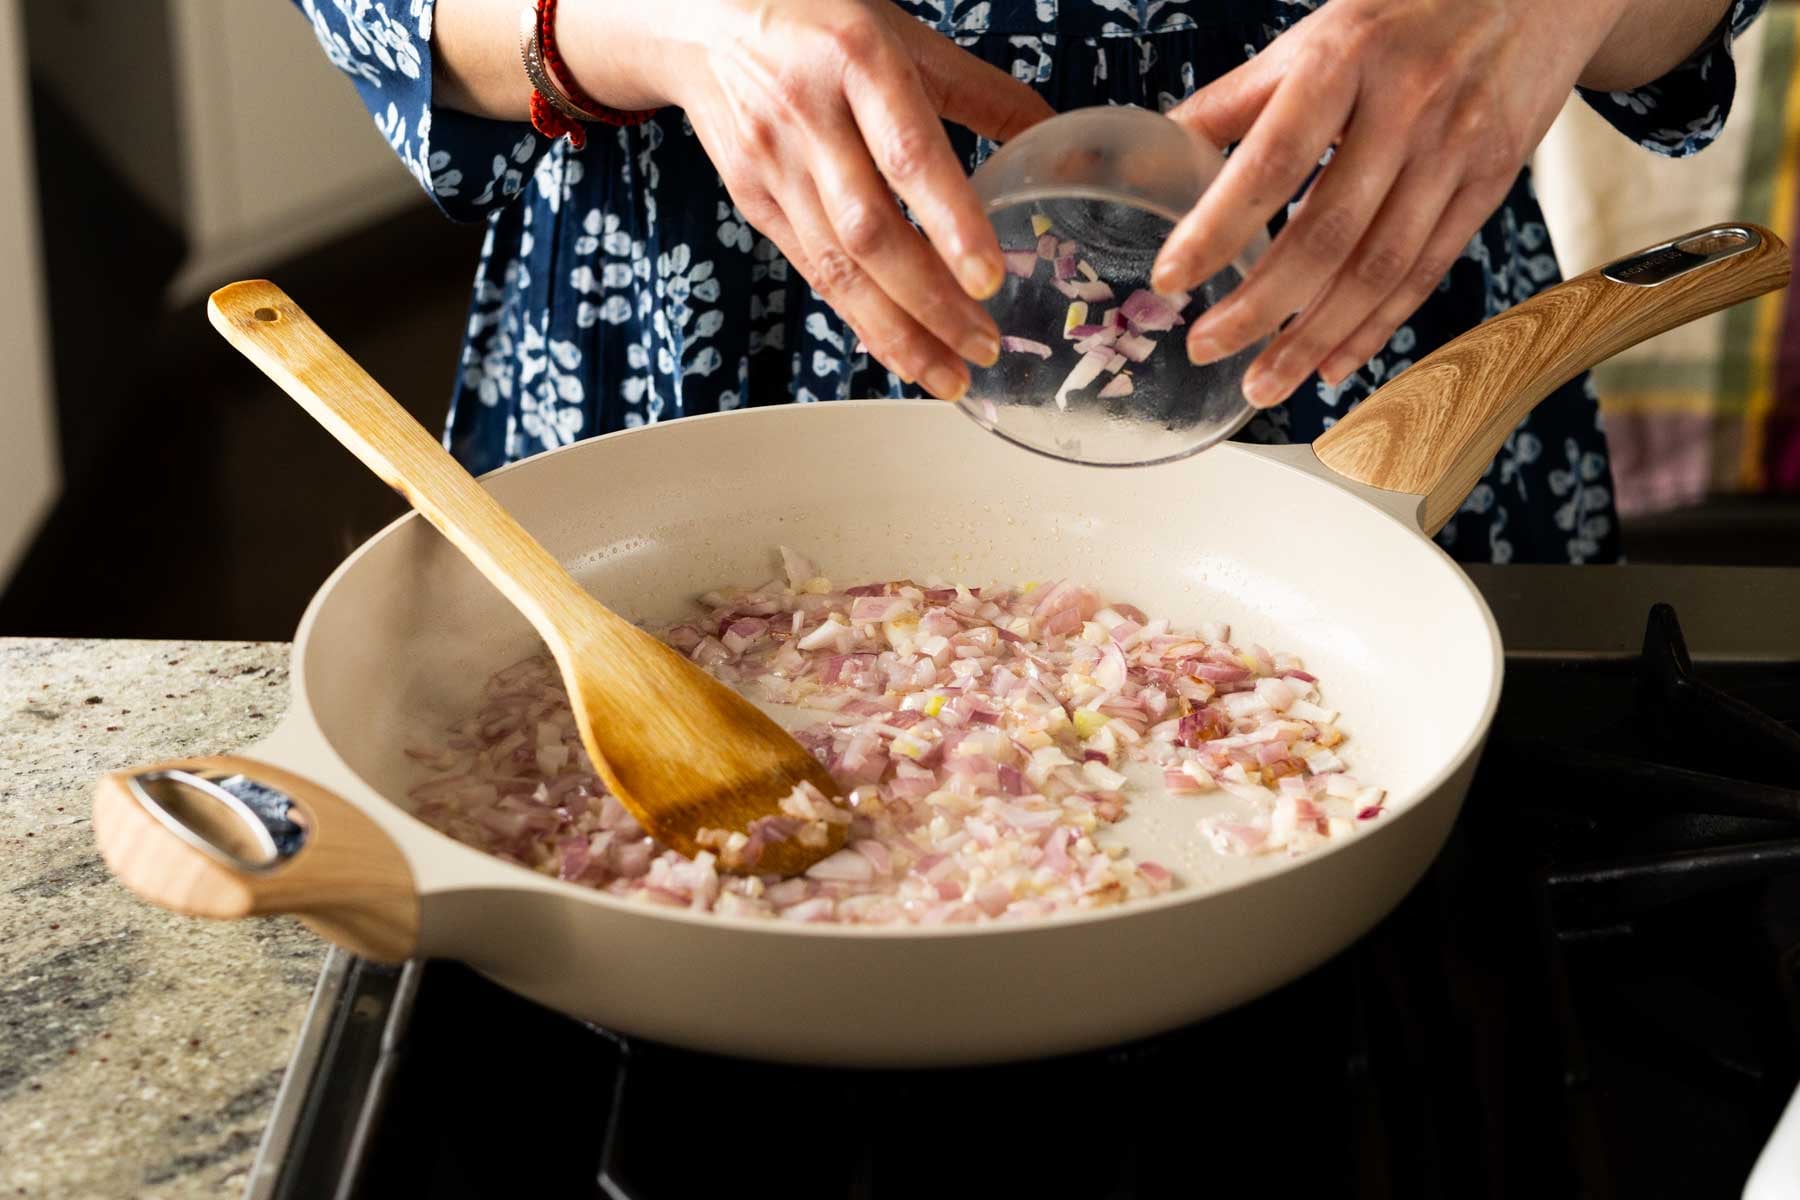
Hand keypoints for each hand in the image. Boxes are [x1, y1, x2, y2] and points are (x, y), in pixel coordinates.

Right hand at [615, 0, 1052, 401]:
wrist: (700, 18)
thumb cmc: (815, 20)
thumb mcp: (903, 34)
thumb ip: (978, 91)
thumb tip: (1053, 139)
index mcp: (859, 62)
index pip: (909, 155)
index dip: (951, 223)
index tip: (989, 280)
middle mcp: (810, 117)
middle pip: (870, 231)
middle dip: (931, 303)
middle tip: (984, 346)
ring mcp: (775, 165)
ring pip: (837, 267)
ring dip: (897, 332)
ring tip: (948, 375)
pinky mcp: (754, 202)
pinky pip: (812, 271)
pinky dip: (858, 316)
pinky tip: (897, 348)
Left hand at [1151, 0, 1625, 407]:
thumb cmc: (1406, 11)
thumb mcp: (1317, 34)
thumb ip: (1237, 100)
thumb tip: (1155, 157)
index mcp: (1344, 60)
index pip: (1271, 161)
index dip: (1218, 228)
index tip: (1171, 278)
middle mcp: (1407, 106)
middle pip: (1327, 233)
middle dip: (1260, 306)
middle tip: (1205, 347)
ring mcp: (1457, 149)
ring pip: (1379, 268)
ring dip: (1314, 338)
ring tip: (1263, 383)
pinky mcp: (1491, 183)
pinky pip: (1427, 271)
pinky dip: (1376, 328)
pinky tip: (1332, 364)